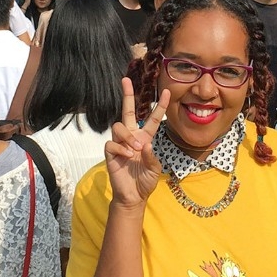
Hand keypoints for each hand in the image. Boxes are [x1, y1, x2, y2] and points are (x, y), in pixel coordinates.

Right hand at [105, 78, 169, 208]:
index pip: (153, 118)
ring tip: (134, 149)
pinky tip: (126, 156)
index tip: (166, 91)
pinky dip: (120, 148)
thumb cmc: (145, 181)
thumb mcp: (155, 169)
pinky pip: (112, 142)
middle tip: (125, 80)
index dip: (159, 105)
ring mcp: (120, 143)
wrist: (133, 196)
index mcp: (145, 138)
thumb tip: (145, 145)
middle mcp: (132, 137)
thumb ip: (151, 157)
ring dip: (128, 136)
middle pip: (128, 111)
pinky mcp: (110, 152)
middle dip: (127, 95)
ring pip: (119, 126)